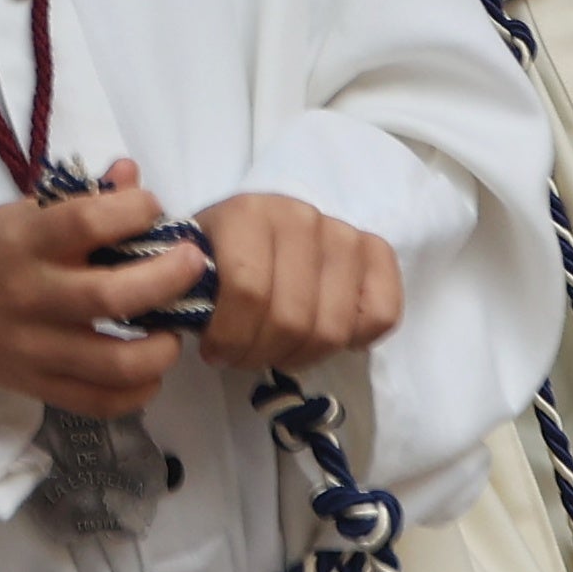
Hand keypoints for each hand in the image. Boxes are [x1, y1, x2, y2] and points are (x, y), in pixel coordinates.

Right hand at [0, 162, 203, 417]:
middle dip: (168, 278)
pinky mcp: (38, 385)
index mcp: (25, 242)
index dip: (134, 211)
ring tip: (173, 331)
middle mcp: (31, 296)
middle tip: (194, 264)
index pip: (86, 222)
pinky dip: (136, 392)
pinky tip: (150, 371)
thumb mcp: (25, 212)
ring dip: (160, 349)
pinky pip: (98, 401)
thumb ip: (82, 197)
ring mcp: (35, 348)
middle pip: (111, 296)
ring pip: (113, 362)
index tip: (153, 208)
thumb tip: (132, 175)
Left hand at [191, 192, 400, 370]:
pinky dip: (355, 340)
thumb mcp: (192, 264)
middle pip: (292, 320)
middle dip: (262, 354)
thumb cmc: (219, 254)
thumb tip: (199, 320)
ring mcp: (342, 233)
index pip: (248, 292)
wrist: (255, 224)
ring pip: (333, 329)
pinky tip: (323, 336)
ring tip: (276, 351)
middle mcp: (300, 217)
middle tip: (245, 357)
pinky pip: (382, 315)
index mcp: (248, 214)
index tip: (214, 352)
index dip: (230, 337)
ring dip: (301, 357)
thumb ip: (190, 288)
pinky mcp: (375, 251)